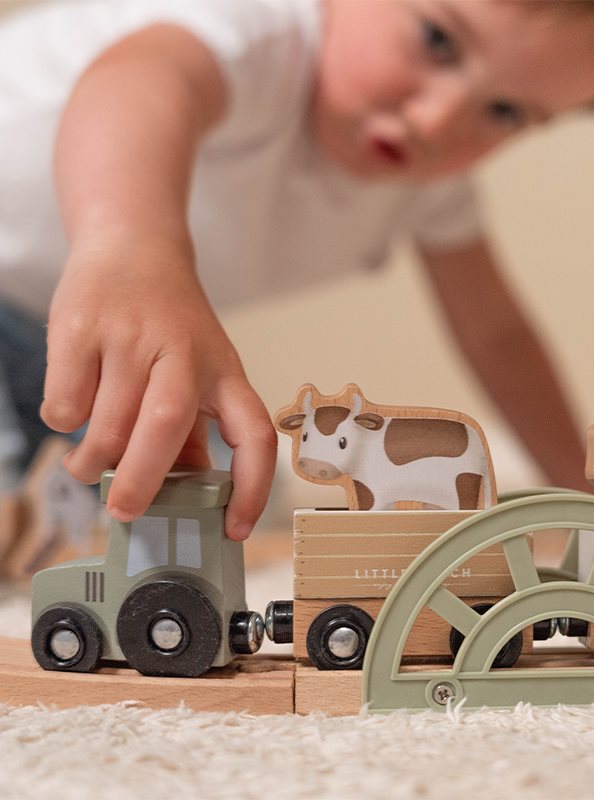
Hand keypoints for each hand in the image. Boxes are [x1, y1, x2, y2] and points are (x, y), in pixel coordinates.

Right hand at [41, 233, 276, 539]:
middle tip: (124, 511)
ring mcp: (130, 336)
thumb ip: (195, 429)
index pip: (253, 433)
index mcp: (224, 371)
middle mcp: (183, 352)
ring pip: (107, 422)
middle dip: (143, 480)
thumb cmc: (171, 324)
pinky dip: (64, 423)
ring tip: (89, 467)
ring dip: (93, 461)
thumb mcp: (201, 370)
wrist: (132, 247)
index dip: (253, 486)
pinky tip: (74, 411)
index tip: (235, 527)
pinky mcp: (81, 327)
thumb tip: (190, 491)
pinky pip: (65, 401)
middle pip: (166, 424)